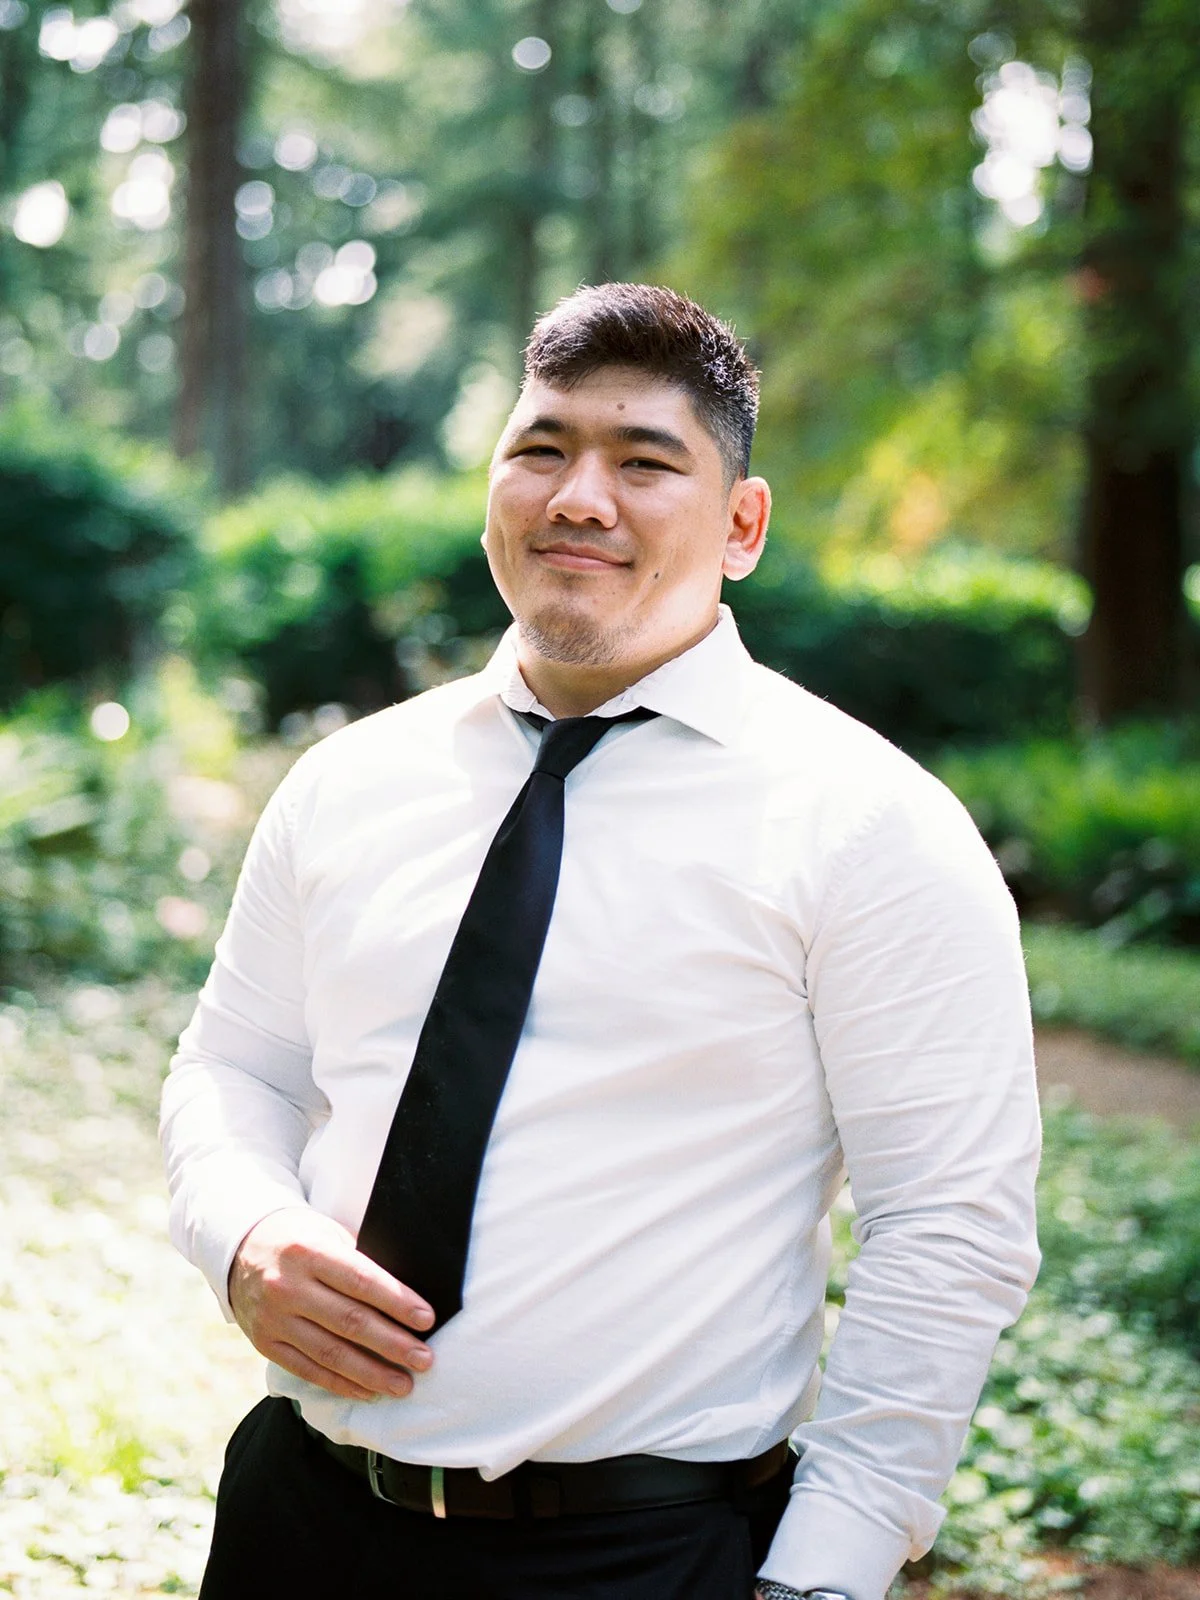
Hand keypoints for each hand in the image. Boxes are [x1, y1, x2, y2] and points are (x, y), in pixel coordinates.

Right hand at [228, 1206, 435, 1400]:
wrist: (240, 1248)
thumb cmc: (299, 1237)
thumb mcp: (327, 1233)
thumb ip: (358, 1260)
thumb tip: (405, 1294)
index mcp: (308, 1252)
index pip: (361, 1281)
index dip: (397, 1302)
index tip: (426, 1319)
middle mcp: (287, 1286)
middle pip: (350, 1322)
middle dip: (392, 1344)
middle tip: (424, 1359)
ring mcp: (273, 1319)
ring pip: (330, 1353)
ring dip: (371, 1373)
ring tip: (403, 1384)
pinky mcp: (264, 1343)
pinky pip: (308, 1370)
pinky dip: (341, 1383)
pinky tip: (368, 1391)